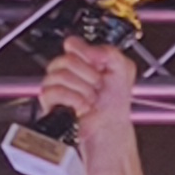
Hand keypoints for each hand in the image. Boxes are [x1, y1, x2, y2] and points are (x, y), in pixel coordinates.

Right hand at [37, 36, 138, 150]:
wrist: (109, 130)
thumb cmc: (114, 106)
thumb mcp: (124, 71)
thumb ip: (110, 52)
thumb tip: (90, 49)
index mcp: (83, 60)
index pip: (72, 44)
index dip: (87, 55)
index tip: (100, 68)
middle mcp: (67, 70)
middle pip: (67, 59)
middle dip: (89, 76)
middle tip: (98, 88)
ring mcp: (56, 85)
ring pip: (59, 75)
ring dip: (82, 89)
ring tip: (90, 99)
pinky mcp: (49, 102)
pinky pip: (52, 91)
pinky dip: (72, 99)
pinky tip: (81, 106)